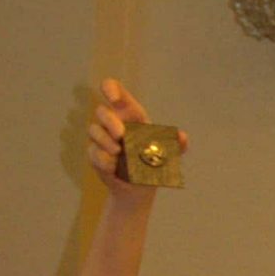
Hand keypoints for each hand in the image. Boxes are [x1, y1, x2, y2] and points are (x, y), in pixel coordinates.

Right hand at [86, 78, 185, 198]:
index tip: (114, 98)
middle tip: (121, 135)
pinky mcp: (95, 155)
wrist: (139, 187)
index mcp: (129, 114)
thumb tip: (182, 137)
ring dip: (105, 141)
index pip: (115, 91)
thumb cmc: (152, 162)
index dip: (110, 88)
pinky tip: (113, 167)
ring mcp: (101, 138)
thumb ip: (177, 145)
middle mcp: (112, 123)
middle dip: (110, 121)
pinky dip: (103, 159)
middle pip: (101, 111)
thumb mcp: (168, 154)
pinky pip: (93, 152)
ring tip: (119, 152)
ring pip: (94, 130)